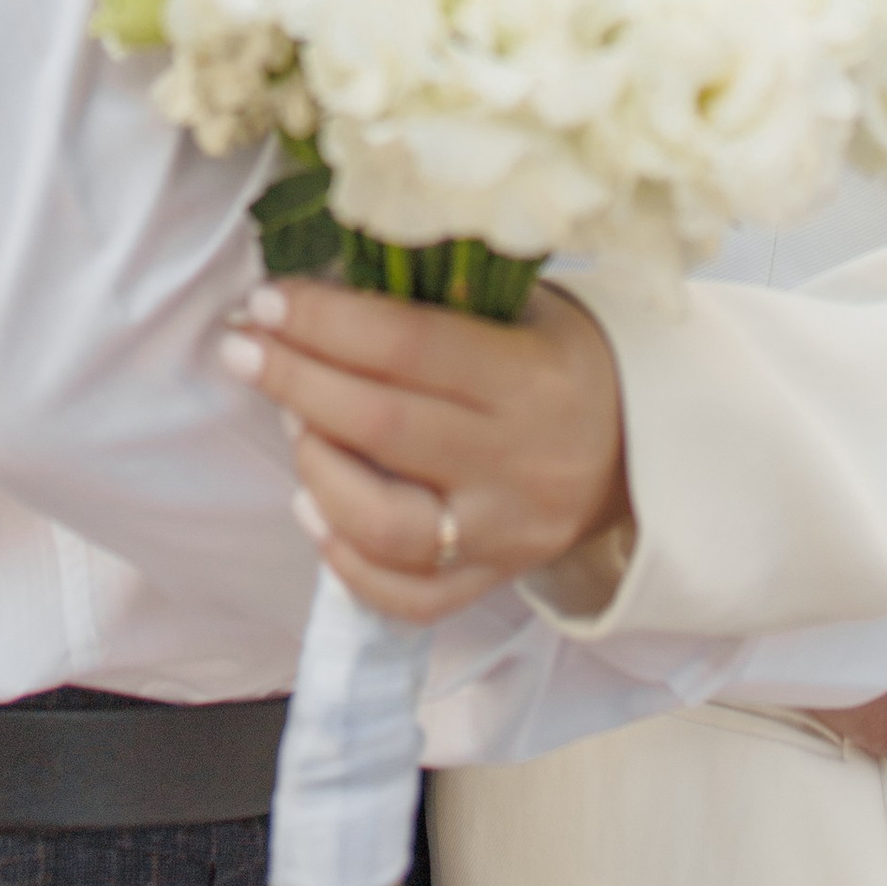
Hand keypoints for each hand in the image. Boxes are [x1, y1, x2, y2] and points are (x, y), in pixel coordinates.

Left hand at [221, 275, 629, 625]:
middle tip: (242, 348)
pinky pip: (406, 594)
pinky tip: (312, 507)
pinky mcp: (492, 582)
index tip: (267, 300)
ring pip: (387, 524)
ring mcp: (504, 533)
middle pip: (383, 426)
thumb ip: (436, 303)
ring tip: (291, 425)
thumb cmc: (562, 360)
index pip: (409, 345)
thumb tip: (320, 291)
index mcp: (531, 377)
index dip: (327, 321)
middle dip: (295, 380)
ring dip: (317, 468)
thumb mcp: (523, 309)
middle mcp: (519, 461)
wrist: (644, 451)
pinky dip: (345, 559)